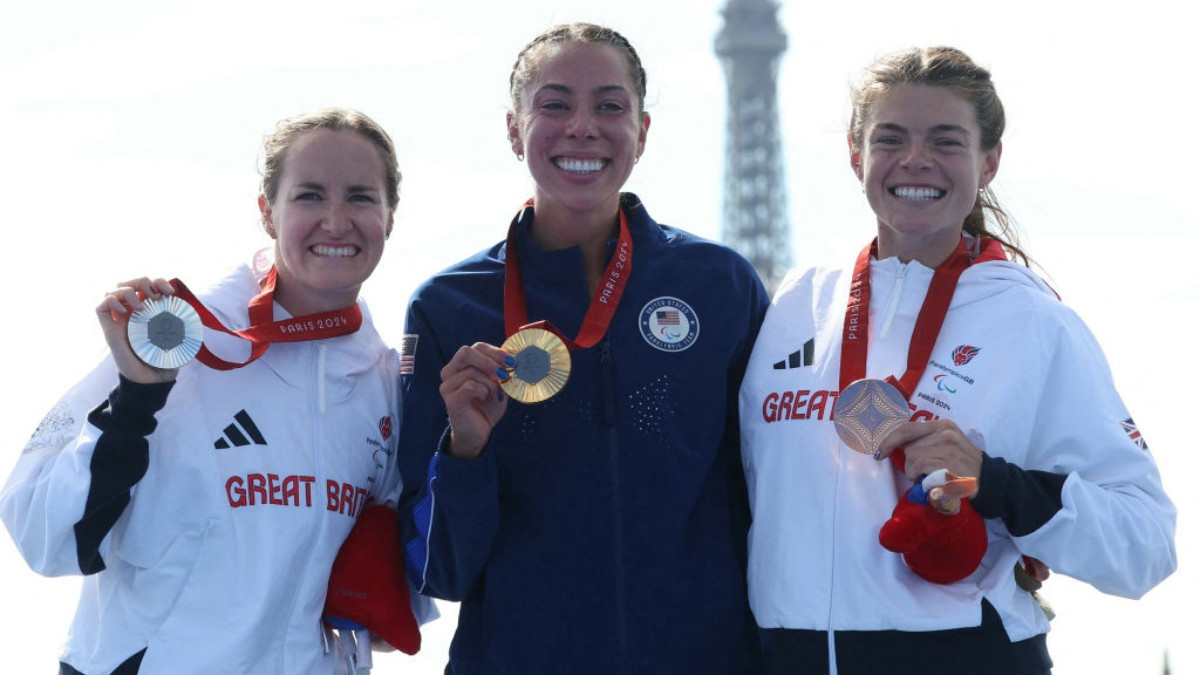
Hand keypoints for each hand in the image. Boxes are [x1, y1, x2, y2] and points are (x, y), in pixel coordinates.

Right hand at [95, 277, 179, 384]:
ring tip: (140, 306)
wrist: (152, 381)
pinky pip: (100, 307)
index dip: (159, 282)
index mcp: (149, 311)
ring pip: (113, 290)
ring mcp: (119, 320)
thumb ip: (186, 329)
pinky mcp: (109, 330)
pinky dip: (111, 301)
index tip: (171, 292)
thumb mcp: (179, 340)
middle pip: (129, 283)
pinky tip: (125, 310)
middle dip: (143, 281)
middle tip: (155, 295)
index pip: (148, 286)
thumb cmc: (165, 360)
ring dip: (128, 291)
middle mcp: (132, 312)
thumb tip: (197, 321)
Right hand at [439, 342, 512, 459]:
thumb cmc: (487, 407)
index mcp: (461, 365)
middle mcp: (450, 372)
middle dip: (490, 362)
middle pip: (466, 352)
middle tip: (505, 374)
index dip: (495, 351)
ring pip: (471, 371)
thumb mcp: (499, 385)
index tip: (512, 361)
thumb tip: (515, 359)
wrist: (479, 433)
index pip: (476, 347)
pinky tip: (486, 398)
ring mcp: (448, 385)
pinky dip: (484, 391)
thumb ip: (503, 371)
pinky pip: (470, 386)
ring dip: (490, 382)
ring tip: (495, 394)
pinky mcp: (451, 399)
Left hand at [877, 419, 983, 482]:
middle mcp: (946, 433)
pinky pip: (919, 466)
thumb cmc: (962, 464)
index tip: (880, 451)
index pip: (907, 428)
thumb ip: (925, 440)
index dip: (889, 439)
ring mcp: (949, 447)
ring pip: (912, 456)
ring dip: (911, 471)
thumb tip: (894, 443)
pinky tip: (923, 481)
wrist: (989, 480)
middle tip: (916, 472)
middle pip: (908, 445)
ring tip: (922, 477)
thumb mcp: (946, 444)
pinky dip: (915, 475)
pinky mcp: (949, 463)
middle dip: (907, 461)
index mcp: (943, 425)